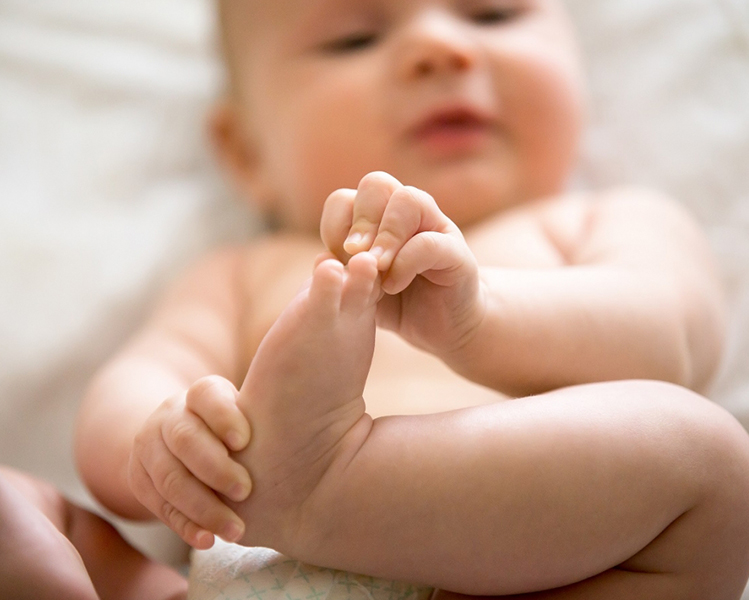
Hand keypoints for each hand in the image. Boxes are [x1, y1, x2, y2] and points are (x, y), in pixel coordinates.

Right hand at [128, 376, 251, 548]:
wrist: (182, 439)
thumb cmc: (235, 428)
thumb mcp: (249, 411)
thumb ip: (267, 414)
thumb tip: (306, 412)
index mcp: (199, 395)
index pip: (205, 395)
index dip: (223, 417)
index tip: (245, 441)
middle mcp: (169, 416)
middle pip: (185, 439)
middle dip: (215, 468)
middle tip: (246, 491)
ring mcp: (148, 446)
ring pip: (170, 478)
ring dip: (203, 507)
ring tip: (236, 530)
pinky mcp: (139, 478)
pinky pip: (159, 506)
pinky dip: (185, 526)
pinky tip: (208, 540)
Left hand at [320, 171, 485, 359]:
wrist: (443, 325)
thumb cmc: (397, 303)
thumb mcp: (361, 286)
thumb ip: (344, 271)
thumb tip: (323, 258)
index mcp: (377, 218)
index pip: (346, 198)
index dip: (335, 224)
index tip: (335, 257)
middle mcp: (406, 214)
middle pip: (377, 184)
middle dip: (360, 220)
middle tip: (353, 254)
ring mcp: (435, 227)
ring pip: (408, 200)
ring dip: (385, 235)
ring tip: (377, 267)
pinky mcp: (456, 252)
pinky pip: (429, 242)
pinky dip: (406, 262)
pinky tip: (394, 285)